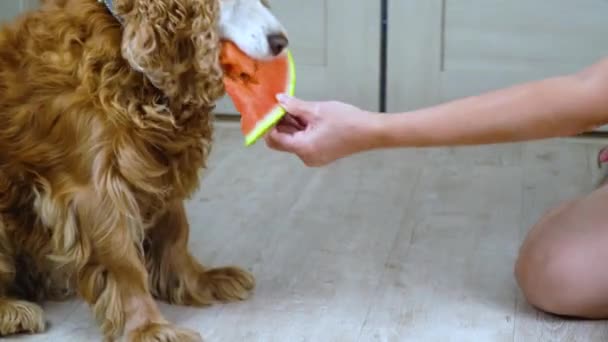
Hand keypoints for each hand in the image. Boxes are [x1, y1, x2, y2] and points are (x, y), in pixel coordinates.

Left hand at [264, 94, 380, 166]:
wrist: (371, 132)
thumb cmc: (347, 121)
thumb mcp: (316, 110)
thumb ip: (294, 106)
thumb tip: (278, 99)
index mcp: (303, 148)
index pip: (273, 139)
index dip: (269, 124)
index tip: (271, 109)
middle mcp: (305, 157)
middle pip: (282, 141)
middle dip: (280, 123)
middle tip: (284, 105)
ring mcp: (313, 157)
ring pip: (293, 140)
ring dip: (291, 125)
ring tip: (298, 108)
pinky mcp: (321, 154)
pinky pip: (304, 142)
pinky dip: (302, 130)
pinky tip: (307, 116)